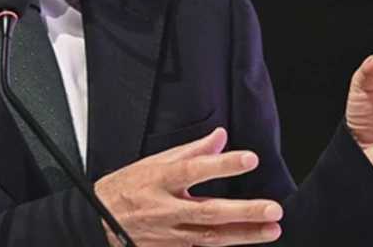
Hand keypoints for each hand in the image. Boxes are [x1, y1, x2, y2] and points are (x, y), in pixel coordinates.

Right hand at [94, 127, 282, 245]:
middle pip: (209, 211)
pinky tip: (246, 242)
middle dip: (243, 211)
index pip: (194, 169)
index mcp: (160, 179)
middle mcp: (165, 208)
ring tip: (272, 229)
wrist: (99, 221)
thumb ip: (192, 151)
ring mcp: (169, 233)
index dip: (222, 164)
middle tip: (273, 208)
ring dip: (244, 235)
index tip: (250, 158)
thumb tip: (221, 137)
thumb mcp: (154, 162)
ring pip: (211, 237)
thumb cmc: (128, 187)